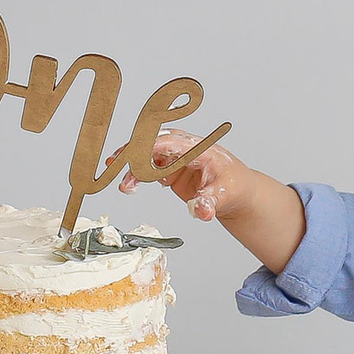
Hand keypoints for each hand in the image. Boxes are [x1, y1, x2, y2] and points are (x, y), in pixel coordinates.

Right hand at [118, 129, 242, 222]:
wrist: (239, 193)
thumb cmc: (235, 187)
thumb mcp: (224, 195)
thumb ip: (209, 202)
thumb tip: (200, 211)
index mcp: (198, 148)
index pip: (168, 143)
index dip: (147, 148)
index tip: (130, 157)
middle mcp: (185, 149)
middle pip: (153, 144)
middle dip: (132, 153)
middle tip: (114, 164)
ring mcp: (177, 159)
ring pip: (148, 157)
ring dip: (133, 168)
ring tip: (124, 186)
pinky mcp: (171, 170)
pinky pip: (150, 167)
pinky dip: (137, 175)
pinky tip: (132, 185)